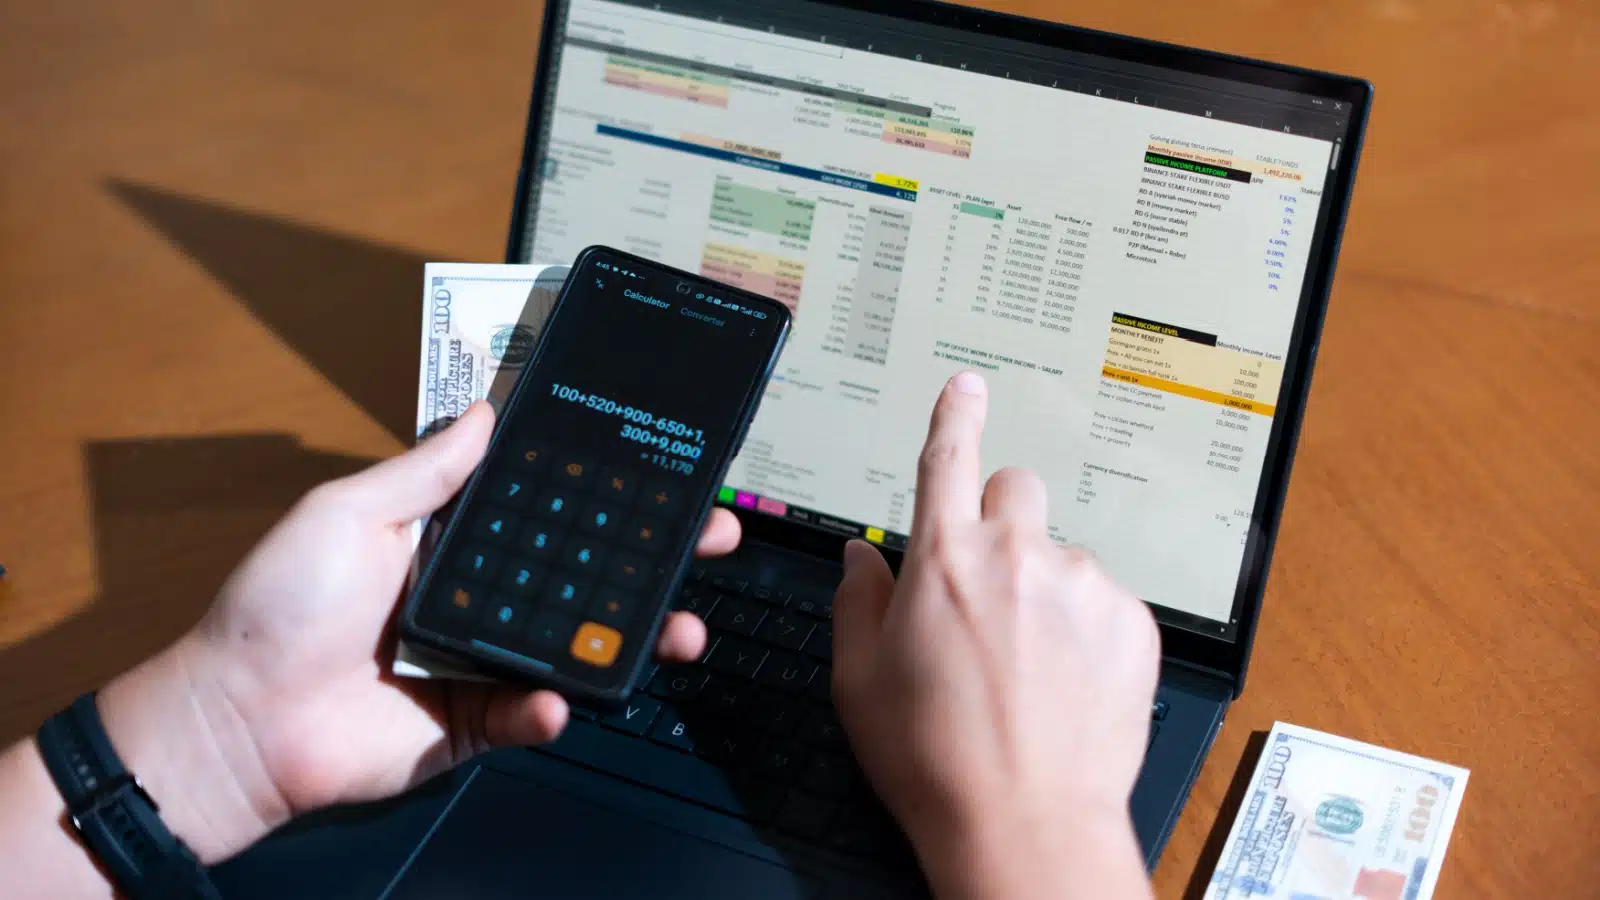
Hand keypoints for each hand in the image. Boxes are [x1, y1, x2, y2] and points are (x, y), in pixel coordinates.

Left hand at [97, 402, 731, 861]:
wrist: (235, 721)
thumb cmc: (274, 609)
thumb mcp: (348, 511)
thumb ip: (426, 470)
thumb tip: (485, 412)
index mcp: (453, 541)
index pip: (548, 510)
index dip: (606, 493)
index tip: (662, 473)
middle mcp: (479, 597)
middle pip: (582, 575)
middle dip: (652, 559)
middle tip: (710, 538)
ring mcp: (483, 662)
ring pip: (576, 646)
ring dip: (634, 638)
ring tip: (681, 630)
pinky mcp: (475, 724)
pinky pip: (529, 715)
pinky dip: (550, 710)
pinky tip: (558, 698)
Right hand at [831, 372, 1159, 899]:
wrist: (1025, 822)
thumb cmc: (935, 759)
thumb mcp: (860, 679)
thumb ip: (859, 602)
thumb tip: (863, 559)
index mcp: (944, 559)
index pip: (948, 457)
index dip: (955, 413)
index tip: (967, 386)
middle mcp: (1017, 555)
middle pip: (1016, 488)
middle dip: (1001, 519)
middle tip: (988, 585)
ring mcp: (1082, 585)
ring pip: (1062, 553)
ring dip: (1045, 586)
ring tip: (1028, 665)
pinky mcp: (1132, 621)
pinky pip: (1105, 598)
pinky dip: (1086, 628)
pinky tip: (1064, 682)